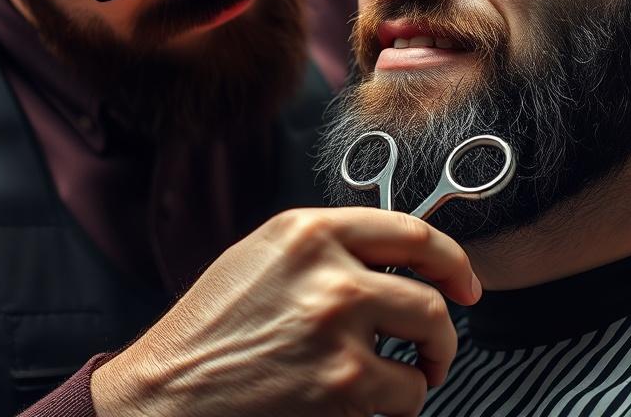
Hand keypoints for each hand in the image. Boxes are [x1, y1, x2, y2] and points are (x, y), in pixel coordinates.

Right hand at [91, 207, 480, 416]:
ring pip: (426, 351)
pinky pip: (405, 398)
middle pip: (431, 298)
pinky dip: (394, 409)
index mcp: (308, 231)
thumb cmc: (209, 331)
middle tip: (434, 351)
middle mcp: (328, 272)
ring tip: (394, 384)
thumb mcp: (261, 258)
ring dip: (420, 374)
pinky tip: (358, 407)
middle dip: (443, 332)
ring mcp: (339, 330)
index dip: (452, 260)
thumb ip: (324, 249)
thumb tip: (389, 262)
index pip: (410, 232)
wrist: (165, 394)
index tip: (464, 282)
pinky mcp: (343, 385)